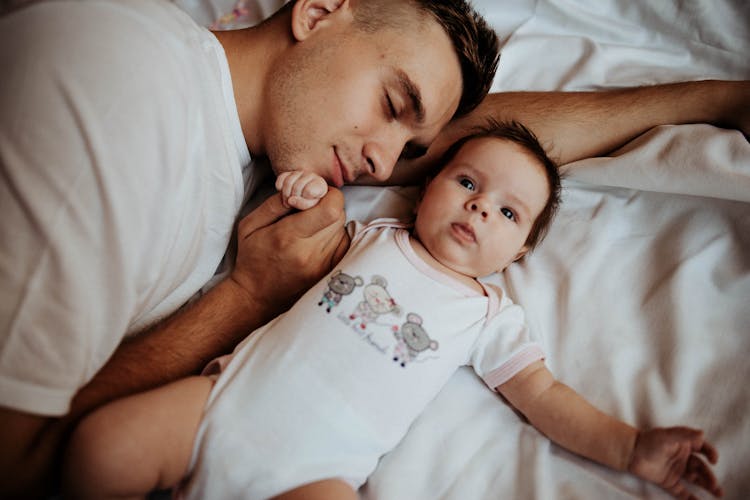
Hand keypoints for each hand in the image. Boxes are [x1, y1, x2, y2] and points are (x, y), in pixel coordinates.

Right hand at [230, 187, 347, 320]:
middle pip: (340, 215)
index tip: (312, 196)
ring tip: (309, 230)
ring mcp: (324, 266)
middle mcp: (311, 253)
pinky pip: (344, 244)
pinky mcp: (331, 273)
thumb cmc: (253, 258)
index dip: (326, 194)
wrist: (257, 297)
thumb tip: (301, 189)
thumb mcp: (250, 224)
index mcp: (289, 237)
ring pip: (343, 228)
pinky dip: (334, 237)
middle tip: (309, 211)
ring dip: (330, 222)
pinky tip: (316, 242)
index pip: (331, 208)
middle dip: (327, 205)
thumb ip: (276, 203)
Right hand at [275, 171, 327, 209]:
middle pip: (297, 187)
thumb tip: (290, 200)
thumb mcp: (310, 207)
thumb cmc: (309, 204)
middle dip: (292, 198)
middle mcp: (311, 175)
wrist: (303, 200)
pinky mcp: (289, 172)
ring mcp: (300, 173)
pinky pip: (281, 177)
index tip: (304, 204)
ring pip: (288, 182)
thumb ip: (303, 204)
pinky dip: (279, 186)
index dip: (304, 200)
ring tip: (287, 203)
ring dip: (285, 195)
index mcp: (320, 184)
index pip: (308, 191)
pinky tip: (281, 192)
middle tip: (290, 206)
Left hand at [628, 427, 721, 498]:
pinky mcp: (669, 482)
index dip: (710, 453)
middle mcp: (683, 458)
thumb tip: (702, 433)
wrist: (630, 453)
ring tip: (718, 493)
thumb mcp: (667, 436)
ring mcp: (677, 471)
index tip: (713, 459)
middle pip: (701, 467)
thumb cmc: (648, 441)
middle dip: (709, 476)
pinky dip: (691, 498)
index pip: (703, 448)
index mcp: (684, 444)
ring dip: (707, 486)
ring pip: (696, 480)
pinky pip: (683, 492)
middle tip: (714, 484)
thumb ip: (684, 435)